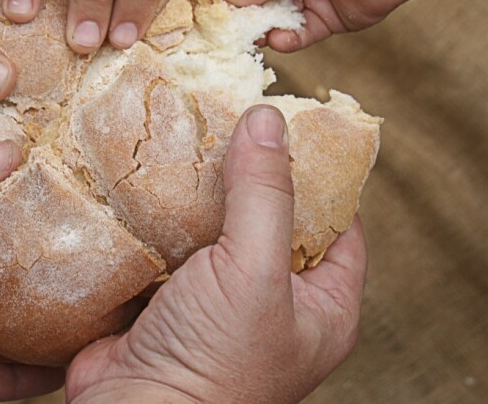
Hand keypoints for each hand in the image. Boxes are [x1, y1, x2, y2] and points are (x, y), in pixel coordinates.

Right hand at [65, 105, 367, 402]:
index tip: (294, 127)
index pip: (338, 226)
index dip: (321, 175)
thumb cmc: (214, 365)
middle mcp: (271, 303)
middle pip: (270, 219)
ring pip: (215, 228)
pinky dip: (159, 215)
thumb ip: (265, 196)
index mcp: (321, 307)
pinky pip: (169, 243)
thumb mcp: (254, 272)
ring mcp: (216, 301)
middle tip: (231, 123)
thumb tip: (268, 121)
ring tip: (188, 138)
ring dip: (199, 192)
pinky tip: (148, 179)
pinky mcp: (167, 298)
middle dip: (249, 174)